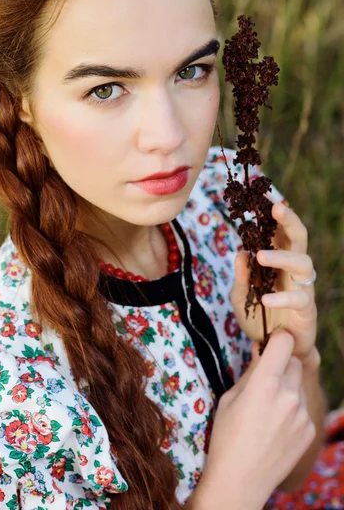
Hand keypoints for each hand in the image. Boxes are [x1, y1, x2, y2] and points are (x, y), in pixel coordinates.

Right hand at [201, 330, 315, 506]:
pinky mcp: (310, 430)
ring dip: (288, 388)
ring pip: (299, 385)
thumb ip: (250, 371)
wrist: (240, 480)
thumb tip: (261, 349)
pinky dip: (292, 409)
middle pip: (294, 362)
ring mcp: (302, 414)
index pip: (284, 342)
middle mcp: (289, 395)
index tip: (270, 344)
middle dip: (282, 365)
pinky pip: (303, 407)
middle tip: (265, 379)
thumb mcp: (229, 397)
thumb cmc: (226, 436)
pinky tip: (275, 426)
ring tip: (268, 409)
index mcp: (265, 383)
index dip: (277, 339)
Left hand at [230, 202, 316, 361]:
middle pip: (299, 238)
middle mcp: (292, 270)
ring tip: (260, 256)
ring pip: (303, 262)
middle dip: (290, 220)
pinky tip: (265, 299)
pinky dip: (281, 298)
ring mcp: (302, 288)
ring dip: (282, 256)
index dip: (274, 214)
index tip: (263, 196)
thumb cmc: (258, 319)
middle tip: (276, 207)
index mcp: (278, 261)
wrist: (275, 351)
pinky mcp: (307, 310)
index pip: (278, 232)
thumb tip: (240, 252)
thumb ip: (240, 277)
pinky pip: (299, 298)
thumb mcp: (241, 297)